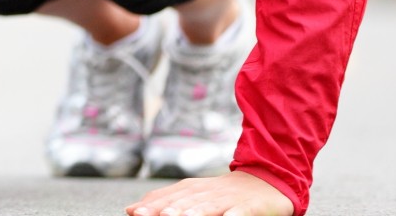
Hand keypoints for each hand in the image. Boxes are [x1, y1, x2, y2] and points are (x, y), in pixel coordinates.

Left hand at [126, 171, 292, 215]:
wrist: (264, 182)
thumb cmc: (221, 194)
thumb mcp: (191, 195)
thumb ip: (163, 201)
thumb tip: (131, 209)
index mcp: (189, 189)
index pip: (166, 197)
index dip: (150, 206)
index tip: (135, 212)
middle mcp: (205, 192)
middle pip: (183, 202)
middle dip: (166, 210)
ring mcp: (226, 199)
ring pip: (207, 207)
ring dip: (194, 212)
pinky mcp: (248, 207)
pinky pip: (239, 212)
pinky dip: (233, 215)